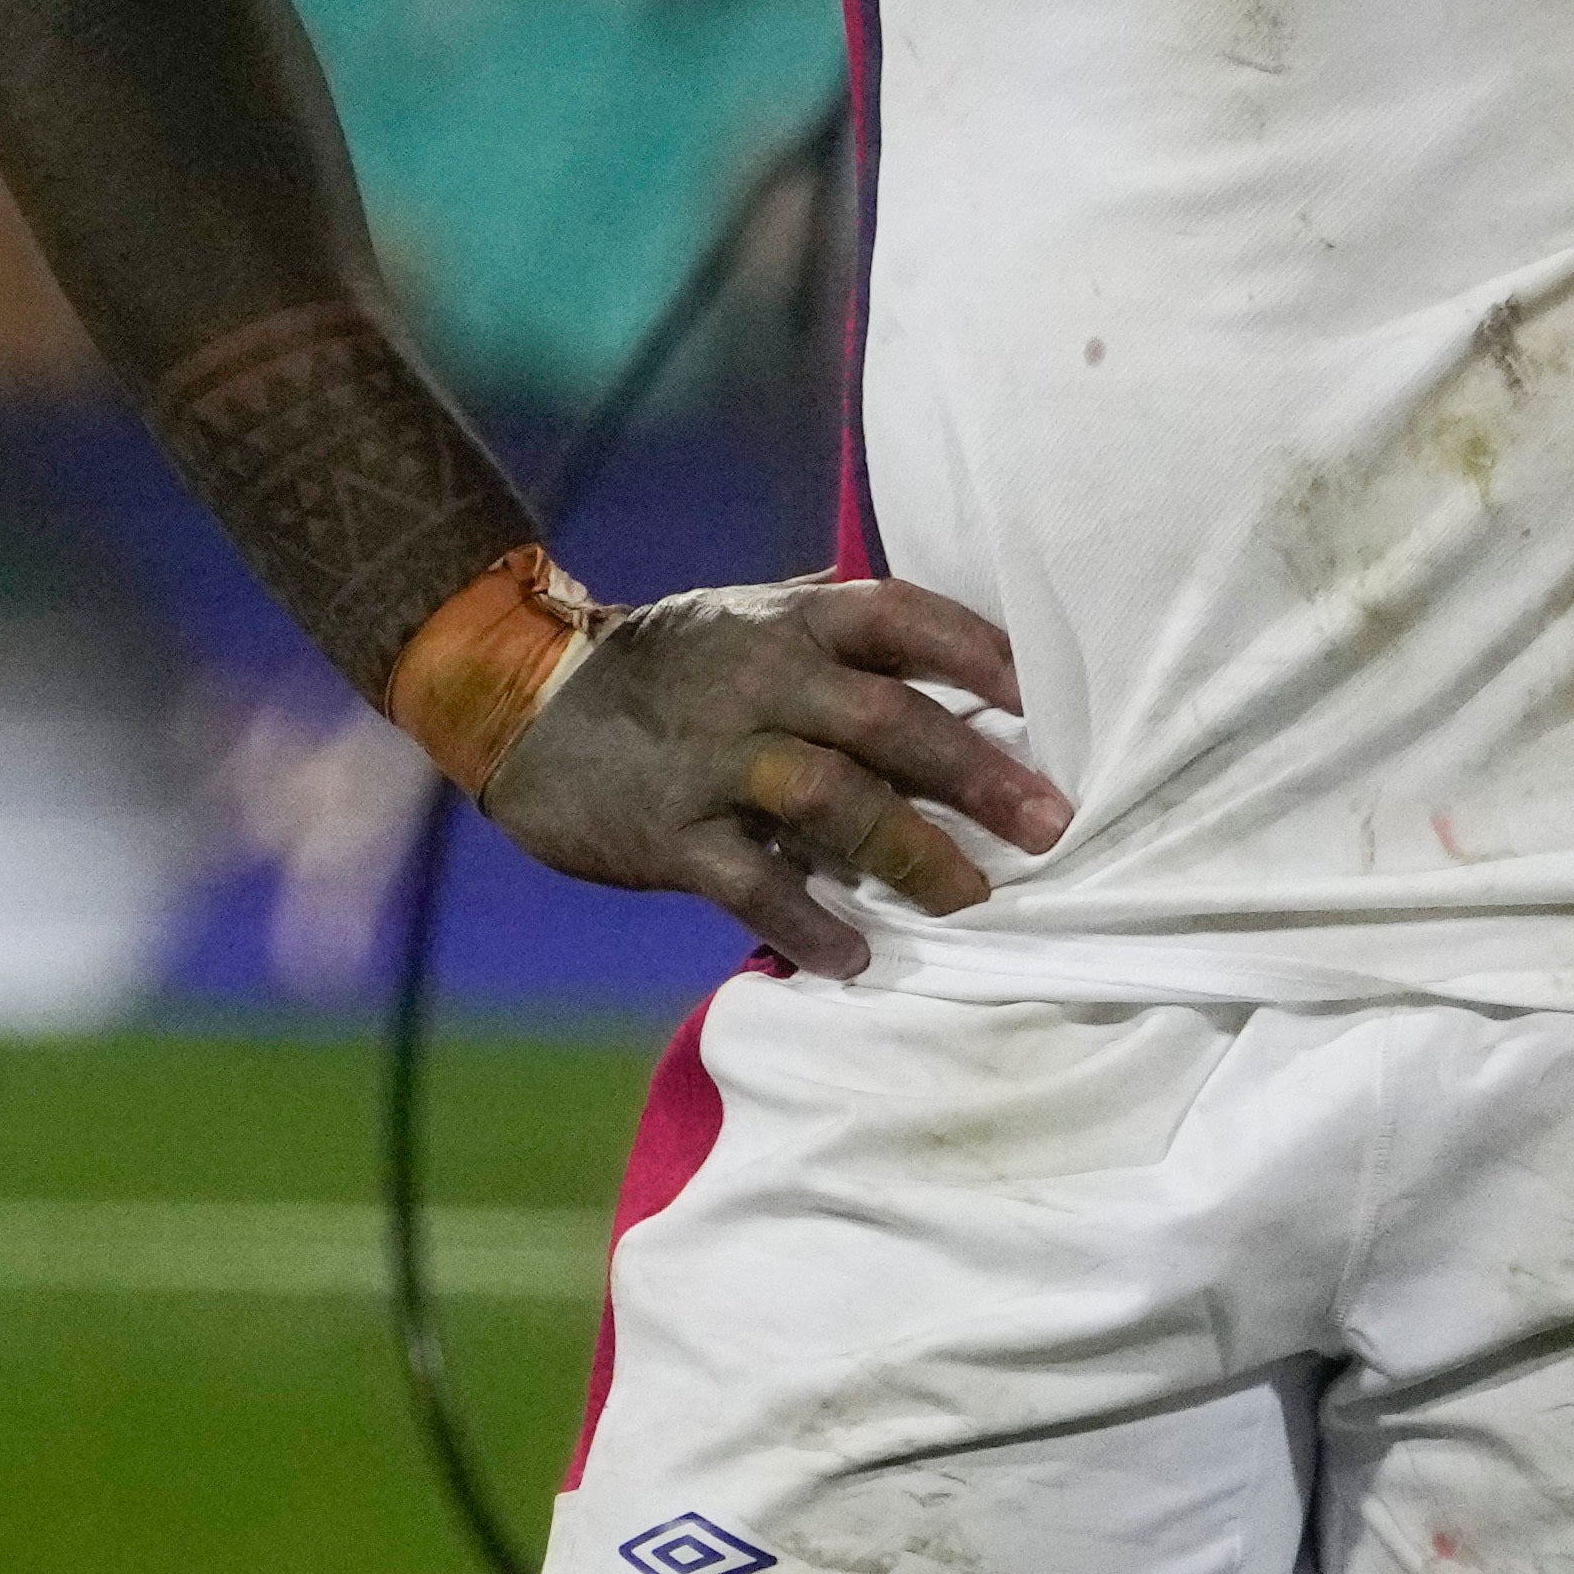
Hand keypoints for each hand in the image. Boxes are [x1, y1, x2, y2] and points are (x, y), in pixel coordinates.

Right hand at [480, 572, 1072, 980]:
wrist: (525, 702)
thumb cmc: (668, 666)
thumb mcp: (748, 618)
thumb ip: (838, 632)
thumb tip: (962, 657)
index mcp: (790, 623)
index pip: (901, 616)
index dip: (977, 651)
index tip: (1041, 699)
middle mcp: (759, 681)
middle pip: (884, 719)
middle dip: (974, 772)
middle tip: (1048, 821)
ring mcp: (712, 758)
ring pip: (829, 799)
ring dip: (908, 850)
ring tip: (970, 895)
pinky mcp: (668, 832)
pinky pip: (749, 883)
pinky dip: (805, 922)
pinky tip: (855, 957)